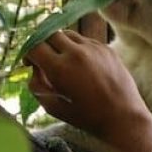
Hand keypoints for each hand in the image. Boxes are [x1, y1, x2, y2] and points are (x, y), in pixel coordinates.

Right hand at [24, 30, 151, 151]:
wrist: (123, 118)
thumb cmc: (86, 117)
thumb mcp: (53, 107)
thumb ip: (37, 86)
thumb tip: (34, 70)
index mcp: (60, 67)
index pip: (34, 45)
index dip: (28, 54)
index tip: (30, 64)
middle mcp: (76, 52)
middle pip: (49, 33)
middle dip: (43, 45)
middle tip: (44, 59)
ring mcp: (93, 47)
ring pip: (68, 34)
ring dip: (60, 44)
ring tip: (64, 62)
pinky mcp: (106, 48)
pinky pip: (85, 40)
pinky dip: (78, 48)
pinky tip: (83, 66)